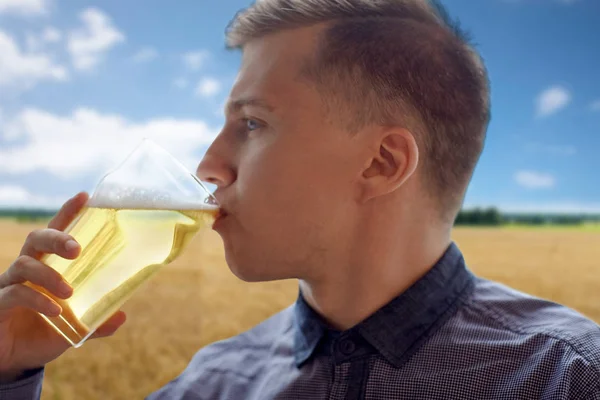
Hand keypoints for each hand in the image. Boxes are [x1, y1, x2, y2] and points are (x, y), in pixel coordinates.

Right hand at [0, 192, 126, 382]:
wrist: (12, 361)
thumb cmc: (41, 334)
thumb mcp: (73, 328)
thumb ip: (95, 322)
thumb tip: (121, 316)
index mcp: (46, 267)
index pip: (55, 234)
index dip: (67, 214)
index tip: (84, 197)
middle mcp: (25, 270)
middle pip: (36, 240)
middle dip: (57, 238)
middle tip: (77, 249)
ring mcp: (9, 285)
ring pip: (24, 264)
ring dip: (49, 276)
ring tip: (68, 292)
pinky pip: (15, 293)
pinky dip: (37, 300)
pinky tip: (55, 312)